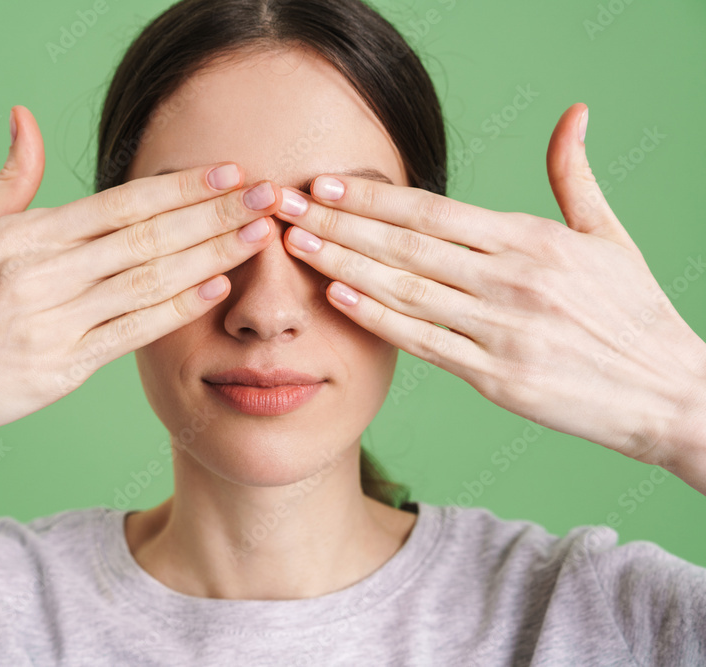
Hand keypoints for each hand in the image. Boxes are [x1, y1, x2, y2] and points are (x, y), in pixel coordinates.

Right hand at [0, 106, 283, 453]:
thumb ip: (10, 178)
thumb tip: (25, 117)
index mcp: (22, 234)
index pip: (120, 202)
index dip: (180, 187)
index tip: (228, 173)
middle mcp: (40, 271)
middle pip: (145, 235)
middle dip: (213, 212)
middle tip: (267, 196)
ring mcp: (51, 320)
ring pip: (146, 279)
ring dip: (209, 255)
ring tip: (257, 235)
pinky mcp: (58, 367)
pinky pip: (129, 331)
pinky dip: (174, 308)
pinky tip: (215, 288)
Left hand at [273, 103, 705, 468]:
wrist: (669, 394)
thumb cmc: (633, 312)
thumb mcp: (609, 236)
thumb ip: (574, 176)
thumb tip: (574, 113)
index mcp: (533, 242)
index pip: (435, 211)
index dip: (374, 196)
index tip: (325, 183)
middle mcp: (512, 282)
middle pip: (407, 246)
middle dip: (339, 223)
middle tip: (285, 207)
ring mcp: (501, 331)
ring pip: (405, 290)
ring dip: (344, 265)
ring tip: (296, 245)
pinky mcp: (496, 377)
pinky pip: (424, 343)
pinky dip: (378, 319)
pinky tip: (339, 297)